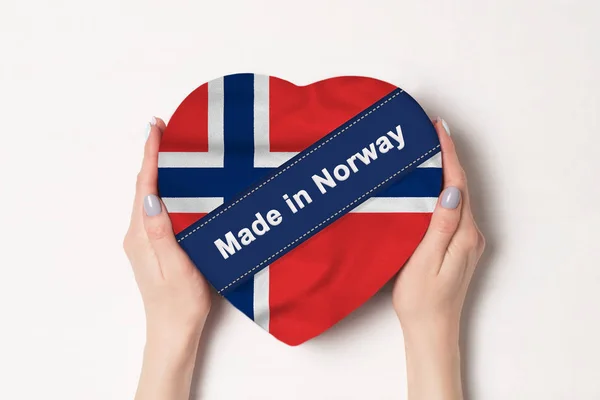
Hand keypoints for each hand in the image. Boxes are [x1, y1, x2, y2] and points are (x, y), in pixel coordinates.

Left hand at [123, 118, 210, 399]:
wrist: (174, 331)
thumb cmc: (179, 303)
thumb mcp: (175, 267)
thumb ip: (162, 232)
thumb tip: (151, 196)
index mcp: (142, 235)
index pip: (145, 186)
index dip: (150, 155)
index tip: (155, 128)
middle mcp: (139, 234)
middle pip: (144, 186)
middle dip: (153, 156)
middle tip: (165, 130)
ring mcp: (146, 240)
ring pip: (151, 196)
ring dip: (159, 171)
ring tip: (174, 150)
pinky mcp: (156, 246)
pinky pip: (158, 209)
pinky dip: (166, 189)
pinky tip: (179, 185)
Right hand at [392, 118, 484, 399]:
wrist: (431, 331)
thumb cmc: (422, 300)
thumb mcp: (426, 261)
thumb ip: (441, 225)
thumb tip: (452, 190)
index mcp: (464, 234)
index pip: (457, 184)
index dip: (449, 154)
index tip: (439, 129)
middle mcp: (470, 234)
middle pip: (461, 185)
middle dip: (448, 156)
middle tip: (430, 132)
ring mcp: (465, 241)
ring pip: (456, 195)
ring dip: (445, 171)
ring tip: (428, 150)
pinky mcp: (457, 246)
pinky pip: (451, 209)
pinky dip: (442, 189)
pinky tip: (430, 184)